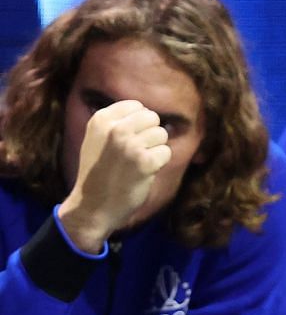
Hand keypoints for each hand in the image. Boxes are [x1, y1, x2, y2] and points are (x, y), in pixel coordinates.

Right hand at [55, 100, 172, 252]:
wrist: (91, 208)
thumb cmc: (98, 172)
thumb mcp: (98, 139)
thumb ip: (119, 122)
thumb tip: (151, 112)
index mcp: (101, 120)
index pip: (137, 106)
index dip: (138, 124)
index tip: (125, 141)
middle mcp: (115, 129)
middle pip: (152, 117)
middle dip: (148, 135)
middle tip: (132, 154)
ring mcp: (130, 145)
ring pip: (161, 134)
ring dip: (153, 149)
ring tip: (134, 164)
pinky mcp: (145, 162)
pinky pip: (166, 152)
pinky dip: (158, 164)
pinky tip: (141, 173)